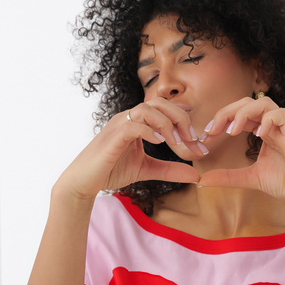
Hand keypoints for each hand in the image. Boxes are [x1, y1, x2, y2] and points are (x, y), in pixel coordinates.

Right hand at [54, 98, 206, 199]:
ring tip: (177, 143)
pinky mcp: (112, 136)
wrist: (84, 181)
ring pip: (147, 109)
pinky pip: (133, 125)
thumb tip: (196, 175)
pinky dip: (149, 131)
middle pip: (160, 103)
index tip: (199, 146)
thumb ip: (170, 170)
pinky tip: (159, 143)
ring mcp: (120, 124)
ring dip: (167, 125)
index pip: (167, 111)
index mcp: (139, 121)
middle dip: (181, 120)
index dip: (186, 124)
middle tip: (192, 141)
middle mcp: (129, 117)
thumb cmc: (112, 170)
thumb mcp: (147, 169)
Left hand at [198, 96, 284, 209]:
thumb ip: (228, 176)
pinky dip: (267, 120)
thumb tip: (202, 179)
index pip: (238, 114)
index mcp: (262, 131)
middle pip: (247, 102)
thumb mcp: (250, 178)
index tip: (206, 136)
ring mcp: (284, 127)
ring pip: (263, 102)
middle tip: (211, 131)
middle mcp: (272, 124)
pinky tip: (258, 135)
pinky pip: (280, 114)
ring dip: (244, 113)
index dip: (220, 120)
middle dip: (226, 113)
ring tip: (232, 131)